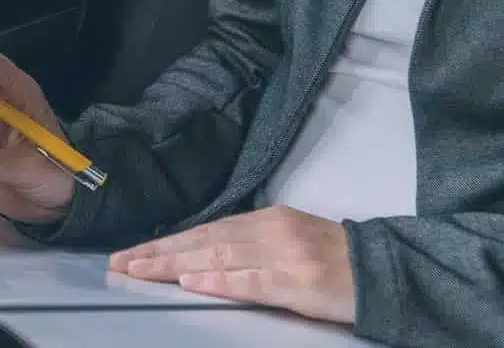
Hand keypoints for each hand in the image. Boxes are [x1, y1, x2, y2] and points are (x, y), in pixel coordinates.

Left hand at [109, 206, 356, 324]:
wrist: (382, 269)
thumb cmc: (334, 259)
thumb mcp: (288, 241)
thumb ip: (250, 244)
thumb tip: (204, 255)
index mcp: (267, 220)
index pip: (206, 231)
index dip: (168, 243)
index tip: (133, 253)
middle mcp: (271, 231)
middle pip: (204, 241)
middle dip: (159, 253)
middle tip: (121, 263)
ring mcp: (284, 255)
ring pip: (219, 257)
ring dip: (176, 265)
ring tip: (143, 271)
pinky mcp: (298, 280)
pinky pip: (253, 281)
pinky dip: (221, 282)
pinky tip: (194, 283)